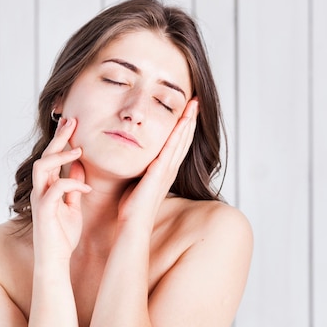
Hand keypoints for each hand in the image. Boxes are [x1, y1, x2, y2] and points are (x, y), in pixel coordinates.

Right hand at [30, 118, 90, 262]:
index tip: (73, 122)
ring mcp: (40, 200)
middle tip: (72, 120)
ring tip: (79, 150)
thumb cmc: (63, 235)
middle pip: (45, 156)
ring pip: (43, 167)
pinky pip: (55, 189)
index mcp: (47, 187)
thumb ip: (74, 186)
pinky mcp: (43, 211)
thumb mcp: (72, 206)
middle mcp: (40, 190)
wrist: (55, 260)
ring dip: (61, 156)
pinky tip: (86, 188)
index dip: (61, 139)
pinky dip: (72, 185)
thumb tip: (80, 166)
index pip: (52, 157)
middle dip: (58, 137)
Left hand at [118, 99, 198, 224]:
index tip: (186, 111)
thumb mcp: (135, 182)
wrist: (133, 225)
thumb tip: (131, 160)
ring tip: (194, 105)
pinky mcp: (161, 172)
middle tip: (196, 101)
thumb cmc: (131, 208)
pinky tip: (183, 121)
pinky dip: (179, 134)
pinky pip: (171, 149)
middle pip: (184, 139)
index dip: (183, 127)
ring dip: (188, 122)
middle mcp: (169, 169)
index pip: (176, 144)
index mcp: (164, 171)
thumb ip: (138, 171)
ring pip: (181, 141)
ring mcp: (167, 170)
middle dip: (190, 119)